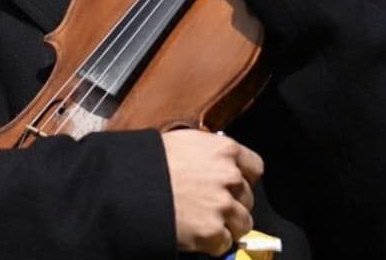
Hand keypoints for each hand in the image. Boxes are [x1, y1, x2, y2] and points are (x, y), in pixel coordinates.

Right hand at [161, 129, 263, 255]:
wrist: (130, 186)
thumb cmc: (151, 162)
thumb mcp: (186, 142)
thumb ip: (210, 153)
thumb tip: (216, 163)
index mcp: (225, 150)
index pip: (255, 167)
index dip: (243, 178)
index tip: (232, 185)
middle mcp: (230, 176)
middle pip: (248, 198)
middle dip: (232, 203)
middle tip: (210, 205)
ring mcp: (223, 205)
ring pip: (243, 223)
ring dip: (227, 226)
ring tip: (204, 221)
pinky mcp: (212, 232)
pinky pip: (225, 243)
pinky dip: (213, 243)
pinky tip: (195, 232)